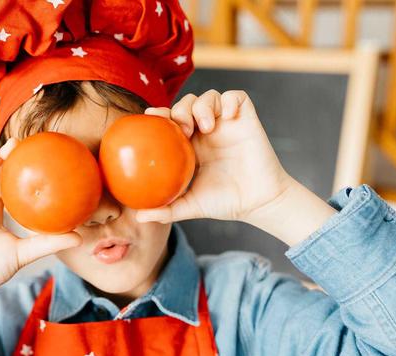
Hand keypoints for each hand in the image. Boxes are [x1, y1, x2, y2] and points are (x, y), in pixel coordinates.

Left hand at [135, 90, 292, 223]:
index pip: (170, 120)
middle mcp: (206, 130)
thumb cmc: (223, 203)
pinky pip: (236, 96)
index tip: (152, 118)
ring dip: (203, 105)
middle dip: (181, 109)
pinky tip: (228, 116)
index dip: (159, 114)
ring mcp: (226, 123)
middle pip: (186, 103)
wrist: (257, 203)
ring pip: (209, 96)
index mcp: (189, 144)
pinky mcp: (246, 119)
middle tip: (183, 129)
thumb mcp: (189, 206)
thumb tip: (138, 218)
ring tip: (206, 127)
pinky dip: (229, 101)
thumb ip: (165, 210)